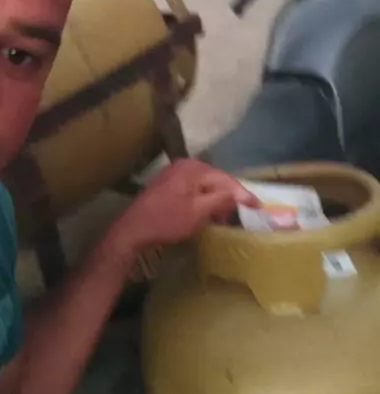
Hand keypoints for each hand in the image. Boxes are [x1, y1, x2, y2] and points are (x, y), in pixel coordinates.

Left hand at [111, 158, 258, 253]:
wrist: (133, 229)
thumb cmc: (167, 221)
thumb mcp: (199, 213)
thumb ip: (222, 200)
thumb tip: (242, 194)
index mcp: (194, 168)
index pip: (227, 180)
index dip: (244, 195)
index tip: (260, 207)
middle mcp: (186, 164)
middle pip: (217, 180)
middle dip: (232, 196)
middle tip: (248, 212)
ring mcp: (176, 172)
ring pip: (207, 184)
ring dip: (219, 198)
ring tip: (232, 214)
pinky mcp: (170, 183)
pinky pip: (196, 188)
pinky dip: (205, 199)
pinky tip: (211, 211)